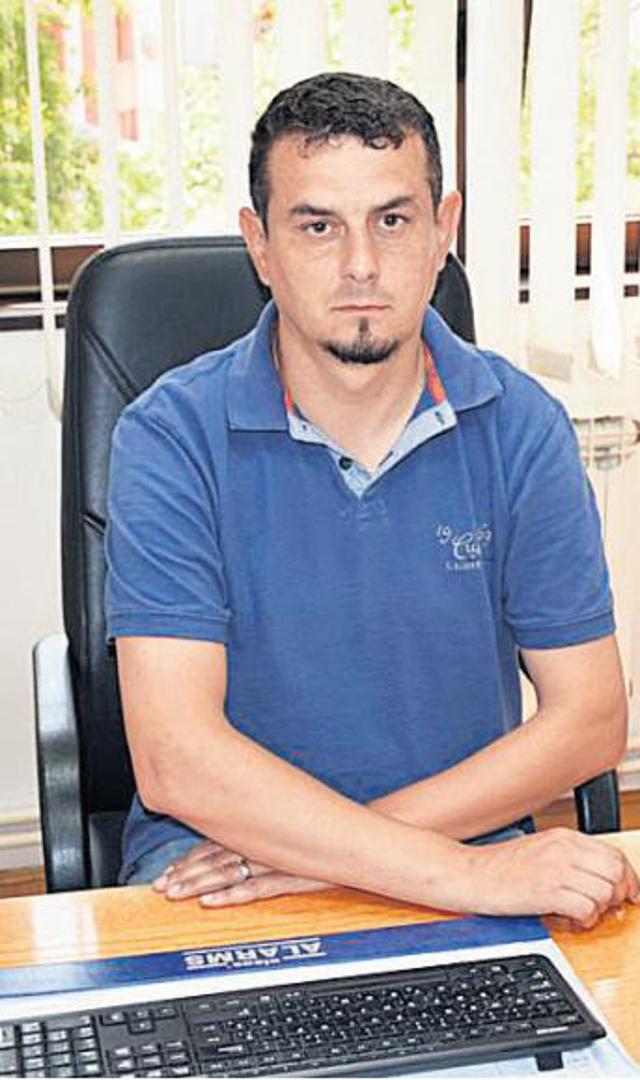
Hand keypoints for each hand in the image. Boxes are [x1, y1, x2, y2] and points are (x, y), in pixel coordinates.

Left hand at [153, 839, 330, 906]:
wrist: (363, 829)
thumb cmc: (325, 830)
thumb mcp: (288, 828)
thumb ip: (261, 833)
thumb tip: (236, 839)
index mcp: (258, 828)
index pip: (214, 843)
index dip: (189, 859)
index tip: (167, 871)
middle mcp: (261, 840)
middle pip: (213, 857)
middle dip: (184, 873)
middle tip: (159, 887)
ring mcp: (274, 858)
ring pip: (226, 871)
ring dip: (197, 883)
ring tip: (174, 894)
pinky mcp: (290, 875)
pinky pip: (255, 888)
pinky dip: (230, 895)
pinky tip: (209, 903)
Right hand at [465, 828, 639, 928]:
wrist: (470, 874)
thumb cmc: (500, 867)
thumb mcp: (541, 850)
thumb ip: (570, 858)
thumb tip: (600, 877)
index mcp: (564, 837)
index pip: (614, 854)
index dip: (628, 877)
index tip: (629, 893)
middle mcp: (564, 850)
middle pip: (616, 872)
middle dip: (620, 894)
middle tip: (608, 907)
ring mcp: (556, 870)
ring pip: (606, 891)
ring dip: (600, 909)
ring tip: (583, 913)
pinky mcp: (547, 892)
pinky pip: (587, 909)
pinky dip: (585, 920)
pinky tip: (571, 920)